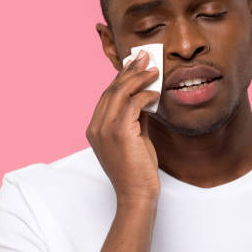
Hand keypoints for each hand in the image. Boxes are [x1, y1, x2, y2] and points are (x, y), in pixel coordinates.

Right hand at [86, 50, 160, 203]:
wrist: (137, 195)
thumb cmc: (137, 170)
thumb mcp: (134, 138)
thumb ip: (136, 117)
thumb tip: (145, 97)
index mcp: (95, 129)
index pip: (107, 95)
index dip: (121, 77)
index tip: (135, 63)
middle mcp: (95, 127)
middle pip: (112, 90)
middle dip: (129, 70)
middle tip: (145, 56)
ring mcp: (104, 130)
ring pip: (120, 93)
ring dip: (139, 77)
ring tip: (154, 68)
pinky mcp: (119, 133)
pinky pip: (132, 103)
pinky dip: (145, 94)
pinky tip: (156, 92)